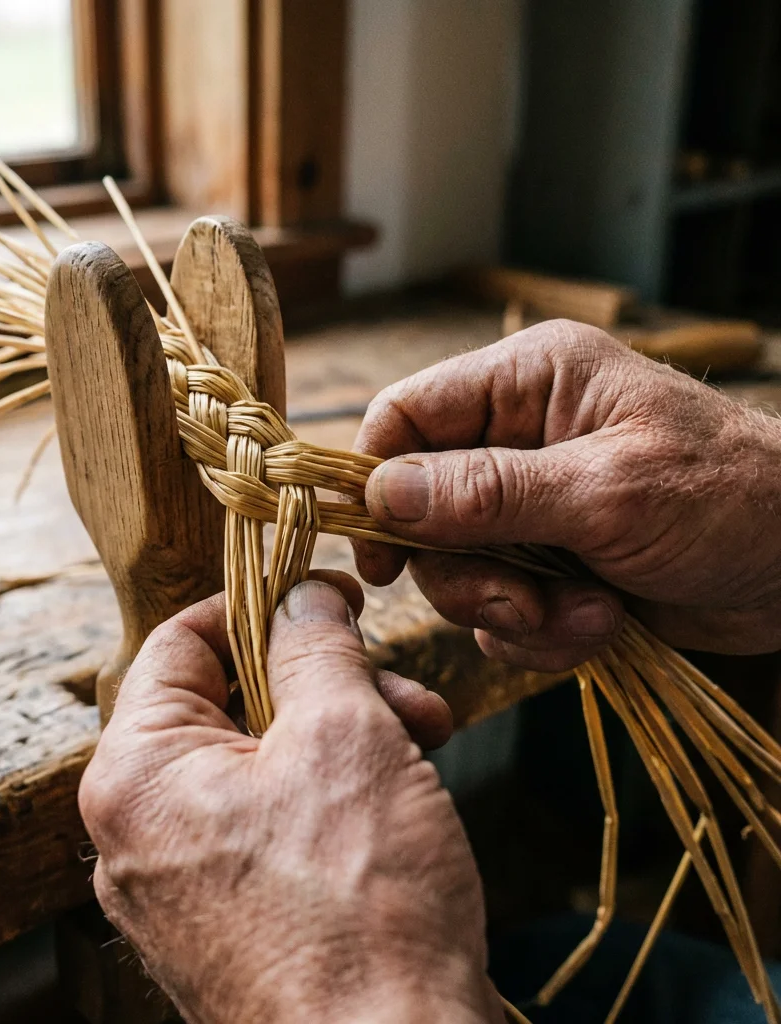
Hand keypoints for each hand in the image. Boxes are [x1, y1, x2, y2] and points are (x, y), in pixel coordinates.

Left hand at [78, 576, 503, 1023]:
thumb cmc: (360, 910)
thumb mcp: (345, 734)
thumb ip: (315, 645)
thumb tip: (302, 594)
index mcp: (135, 776)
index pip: (180, 642)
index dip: (257, 604)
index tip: (322, 594)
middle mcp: (140, 832)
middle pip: (229, 704)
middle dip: (324, 681)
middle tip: (397, 680)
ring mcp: (184, 885)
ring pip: (262, 763)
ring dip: (344, 735)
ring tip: (425, 737)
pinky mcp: (233, 921)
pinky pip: (273, 823)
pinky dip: (333, 795)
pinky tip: (403, 794)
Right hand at [353, 319, 780, 670]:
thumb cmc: (732, 499)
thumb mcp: (609, 492)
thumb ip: (489, 492)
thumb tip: (379, 493)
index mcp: (526, 383)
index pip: (405, 415)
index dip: (375, 480)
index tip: (380, 554)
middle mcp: (515, 439)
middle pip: (420, 510)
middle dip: (466, 570)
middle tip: (518, 601)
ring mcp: (530, 506)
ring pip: (457, 568)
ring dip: (512, 608)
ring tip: (582, 613)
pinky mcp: (547, 563)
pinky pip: (498, 608)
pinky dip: (541, 631)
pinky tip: (600, 623)